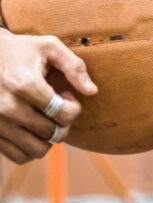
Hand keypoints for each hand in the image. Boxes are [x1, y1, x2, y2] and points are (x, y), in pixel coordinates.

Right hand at [0, 28, 97, 163]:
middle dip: (63, 122)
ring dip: (48, 138)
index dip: (73, 107)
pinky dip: (31, 148)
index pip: (63, 114)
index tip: (66, 94)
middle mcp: (9, 108)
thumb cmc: (21, 49)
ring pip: (36, 150)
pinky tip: (33, 128)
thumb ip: (74, 66)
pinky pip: (18, 156)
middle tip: (58, 105)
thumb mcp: (49, 46)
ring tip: (46, 118)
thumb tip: (92, 91)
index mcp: (26, 85)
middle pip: (52, 133)